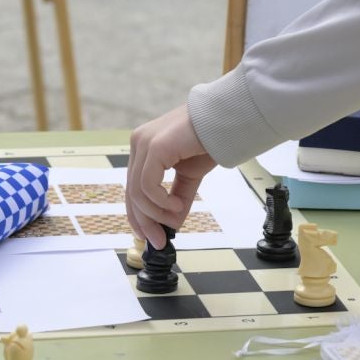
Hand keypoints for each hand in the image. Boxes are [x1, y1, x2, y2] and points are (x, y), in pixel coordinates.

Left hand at [127, 104, 217, 248]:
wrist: (228, 119)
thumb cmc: (210, 140)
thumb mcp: (190, 175)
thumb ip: (178, 198)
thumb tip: (172, 225)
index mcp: (144, 148)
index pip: (133, 188)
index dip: (139, 216)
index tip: (152, 237)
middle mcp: (139, 143)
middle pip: (132, 192)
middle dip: (145, 221)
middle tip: (160, 240)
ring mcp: (144, 143)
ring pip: (137, 192)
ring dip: (156, 213)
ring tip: (175, 217)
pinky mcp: (154, 146)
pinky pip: (148, 185)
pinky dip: (160, 202)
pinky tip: (177, 205)